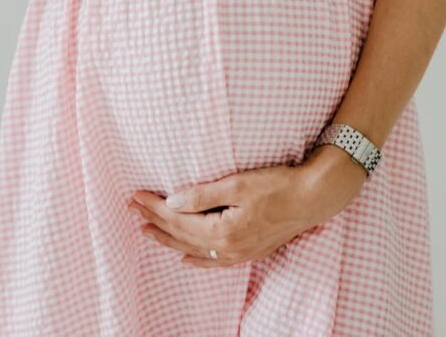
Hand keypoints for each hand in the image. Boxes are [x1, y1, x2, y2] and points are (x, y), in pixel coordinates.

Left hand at [127, 145, 367, 267]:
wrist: (314, 197)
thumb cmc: (278, 185)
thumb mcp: (237, 184)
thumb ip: (202, 195)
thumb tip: (172, 202)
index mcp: (223, 230)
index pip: (178, 218)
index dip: (154, 207)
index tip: (135, 196)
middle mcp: (229, 247)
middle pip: (181, 235)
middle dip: (155, 221)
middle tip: (131, 209)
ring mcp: (240, 252)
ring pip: (194, 248)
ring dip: (168, 239)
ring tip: (146, 231)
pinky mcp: (250, 251)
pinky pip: (215, 261)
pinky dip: (197, 259)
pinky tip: (184, 258)